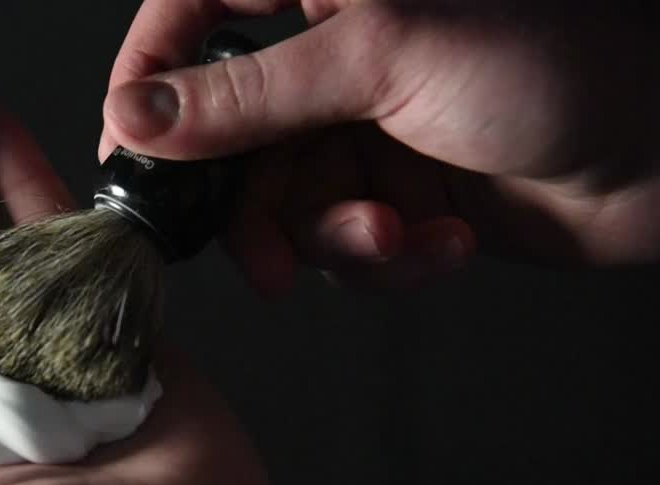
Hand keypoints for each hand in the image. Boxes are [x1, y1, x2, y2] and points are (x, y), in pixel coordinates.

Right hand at [100, 1, 659, 294]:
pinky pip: (339, 245)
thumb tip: (137, 115)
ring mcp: (357, 130)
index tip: (129, 149)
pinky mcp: (389, 194)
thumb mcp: (379, 63)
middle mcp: (329, 60)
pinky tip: (440, 246)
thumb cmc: (552, 66)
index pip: (189, 13)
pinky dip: (385, 261)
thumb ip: (247, 97)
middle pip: (225, 139)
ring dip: (334, 243)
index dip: (148, 78)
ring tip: (391, 239)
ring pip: (281, 207)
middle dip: (252, 212)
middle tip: (265, 260)